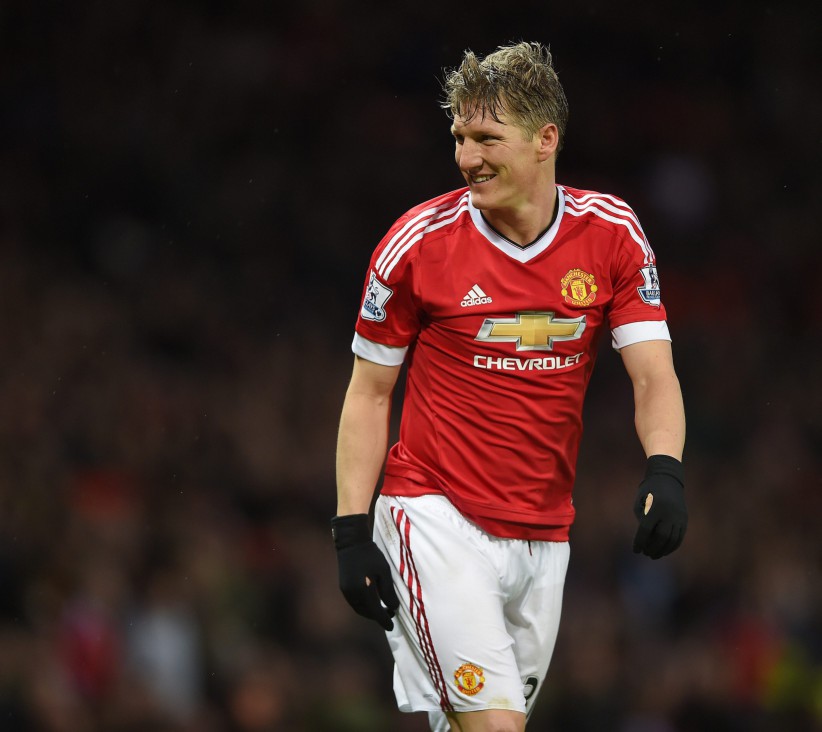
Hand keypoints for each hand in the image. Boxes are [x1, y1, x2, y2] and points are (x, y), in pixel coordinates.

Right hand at [332, 514, 399, 629]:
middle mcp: (352, 594)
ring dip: (369, 611)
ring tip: (381, 609)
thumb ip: (388, 591)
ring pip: (359, 608)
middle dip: (377, 616)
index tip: (391, 627)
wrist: (351, 542)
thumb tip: (393, 607)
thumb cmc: (371, 555)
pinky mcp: (343, 586)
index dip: (384, 620)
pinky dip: (363, 605)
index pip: (375, 612)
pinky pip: (354, 601)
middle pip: (365, 612)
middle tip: (389, 615)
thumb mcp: (384, 571)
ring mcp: (345, 590)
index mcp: (363, 590)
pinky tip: (371, 600)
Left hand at [633, 455, 686, 558]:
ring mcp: (679, 516)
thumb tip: (645, 541)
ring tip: (653, 555)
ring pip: (672, 539)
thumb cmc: (648, 492)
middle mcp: (669, 512)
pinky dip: (672, 546)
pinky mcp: (684, 519)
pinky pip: (679, 537)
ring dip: (662, 550)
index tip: (635, 550)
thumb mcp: (640, 503)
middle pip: (661, 536)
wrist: (667, 479)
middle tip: (645, 553)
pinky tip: (664, 551)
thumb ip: (642, 521)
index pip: (646, 529)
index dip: (640, 541)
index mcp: (655, 506)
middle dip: (652, 548)